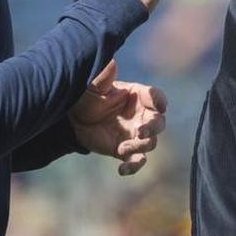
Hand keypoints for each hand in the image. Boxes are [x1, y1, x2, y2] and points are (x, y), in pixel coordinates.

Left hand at [69, 60, 167, 175]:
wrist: (75, 119)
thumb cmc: (87, 98)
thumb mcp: (93, 88)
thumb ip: (103, 79)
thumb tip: (111, 64)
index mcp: (137, 96)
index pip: (155, 97)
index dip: (159, 100)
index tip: (160, 105)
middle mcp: (141, 115)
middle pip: (159, 122)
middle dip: (153, 128)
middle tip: (140, 132)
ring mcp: (135, 134)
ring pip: (151, 143)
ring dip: (140, 146)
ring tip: (122, 148)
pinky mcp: (126, 150)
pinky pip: (137, 161)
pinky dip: (133, 167)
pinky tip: (122, 171)